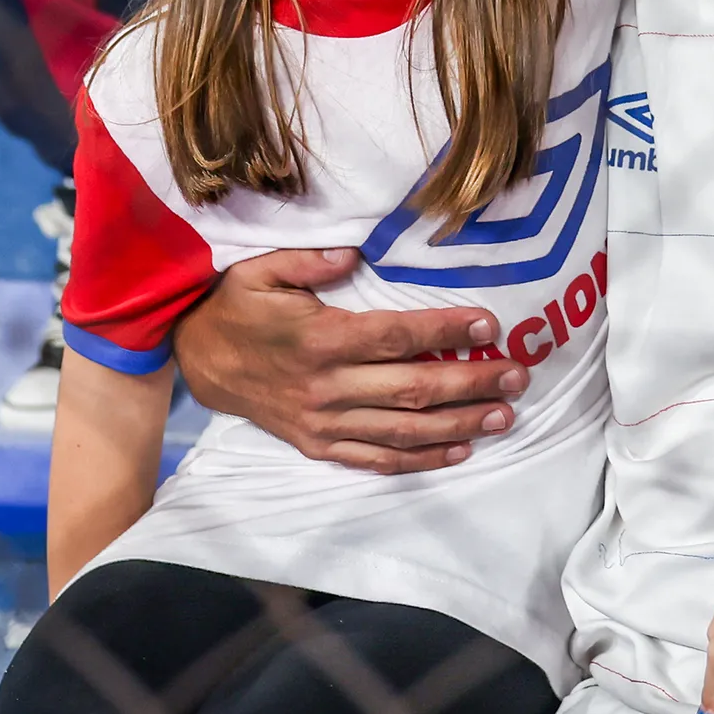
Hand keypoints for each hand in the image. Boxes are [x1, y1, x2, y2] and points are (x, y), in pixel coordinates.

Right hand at [171, 247, 527, 473]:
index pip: (396, 336)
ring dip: (459, 424)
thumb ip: (309, 261)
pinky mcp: (318, 446)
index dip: (446, 331)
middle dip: (471, 382)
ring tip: (504, 415)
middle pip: (412, 387)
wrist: (196, 361)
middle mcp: (326, 387)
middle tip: (517, 376)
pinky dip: (420, 459)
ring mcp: (323, 423)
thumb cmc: (237, 308)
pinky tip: (461, 449)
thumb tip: (355, 254)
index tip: (490, 325)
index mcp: (319, 339)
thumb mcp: (261, 270)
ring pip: (403, 429)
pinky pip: (376, 459)